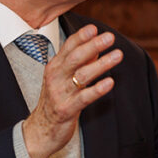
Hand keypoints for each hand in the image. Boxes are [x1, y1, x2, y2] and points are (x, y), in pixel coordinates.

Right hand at [21, 25, 122, 157]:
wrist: (40, 130)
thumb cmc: (55, 100)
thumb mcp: (63, 78)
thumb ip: (79, 63)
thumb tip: (96, 48)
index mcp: (54, 67)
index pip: (68, 47)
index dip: (81, 36)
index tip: (95, 28)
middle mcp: (55, 77)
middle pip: (75, 57)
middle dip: (93, 45)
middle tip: (110, 37)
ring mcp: (60, 93)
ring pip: (82, 75)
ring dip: (101, 64)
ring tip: (117, 55)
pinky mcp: (67, 109)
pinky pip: (84, 97)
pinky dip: (98, 89)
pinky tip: (110, 82)